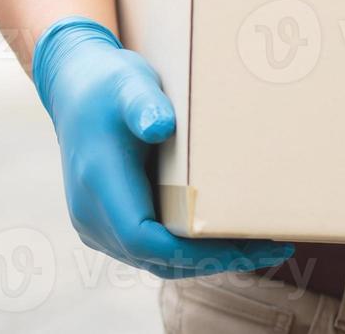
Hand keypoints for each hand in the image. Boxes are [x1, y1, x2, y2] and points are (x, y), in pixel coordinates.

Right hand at [32, 17, 293, 277]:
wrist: (75, 89)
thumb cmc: (110, 84)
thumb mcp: (129, 83)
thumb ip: (143, 103)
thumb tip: (160, 126)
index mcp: (98, 179)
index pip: (143, 239)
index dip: (195, 253)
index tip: (244, 245)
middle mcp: (89, 210)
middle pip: (155, 258)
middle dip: (213, 260)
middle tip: (269, 247)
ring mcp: (93, 222)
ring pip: (153, 261)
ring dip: (203, 261)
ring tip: (254, 247)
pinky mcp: (102, 226)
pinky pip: (147, 253)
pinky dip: (185, 253)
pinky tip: (220, 238)